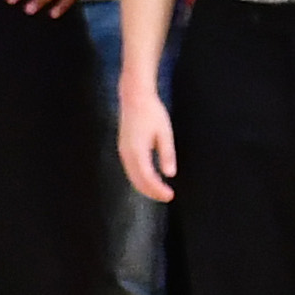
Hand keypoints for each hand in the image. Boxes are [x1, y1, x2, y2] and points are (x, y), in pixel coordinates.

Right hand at [118, 86, 177, 201]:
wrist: (134, 98)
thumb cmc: (151, 112)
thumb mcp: (165, 133)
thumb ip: (167, 154)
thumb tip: (170, 174)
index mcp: (137, 150)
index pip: (147, 178)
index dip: (158, 189)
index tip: (170, 195)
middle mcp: (127, 153)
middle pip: (137, 181)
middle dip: (152, 192)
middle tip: (167, 197)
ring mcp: (123, 152)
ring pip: (133, 177)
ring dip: (145, 187)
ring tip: (160, 191)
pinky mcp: (124, 149)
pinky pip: (131, 170)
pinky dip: (140, 179)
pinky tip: (150, 180)